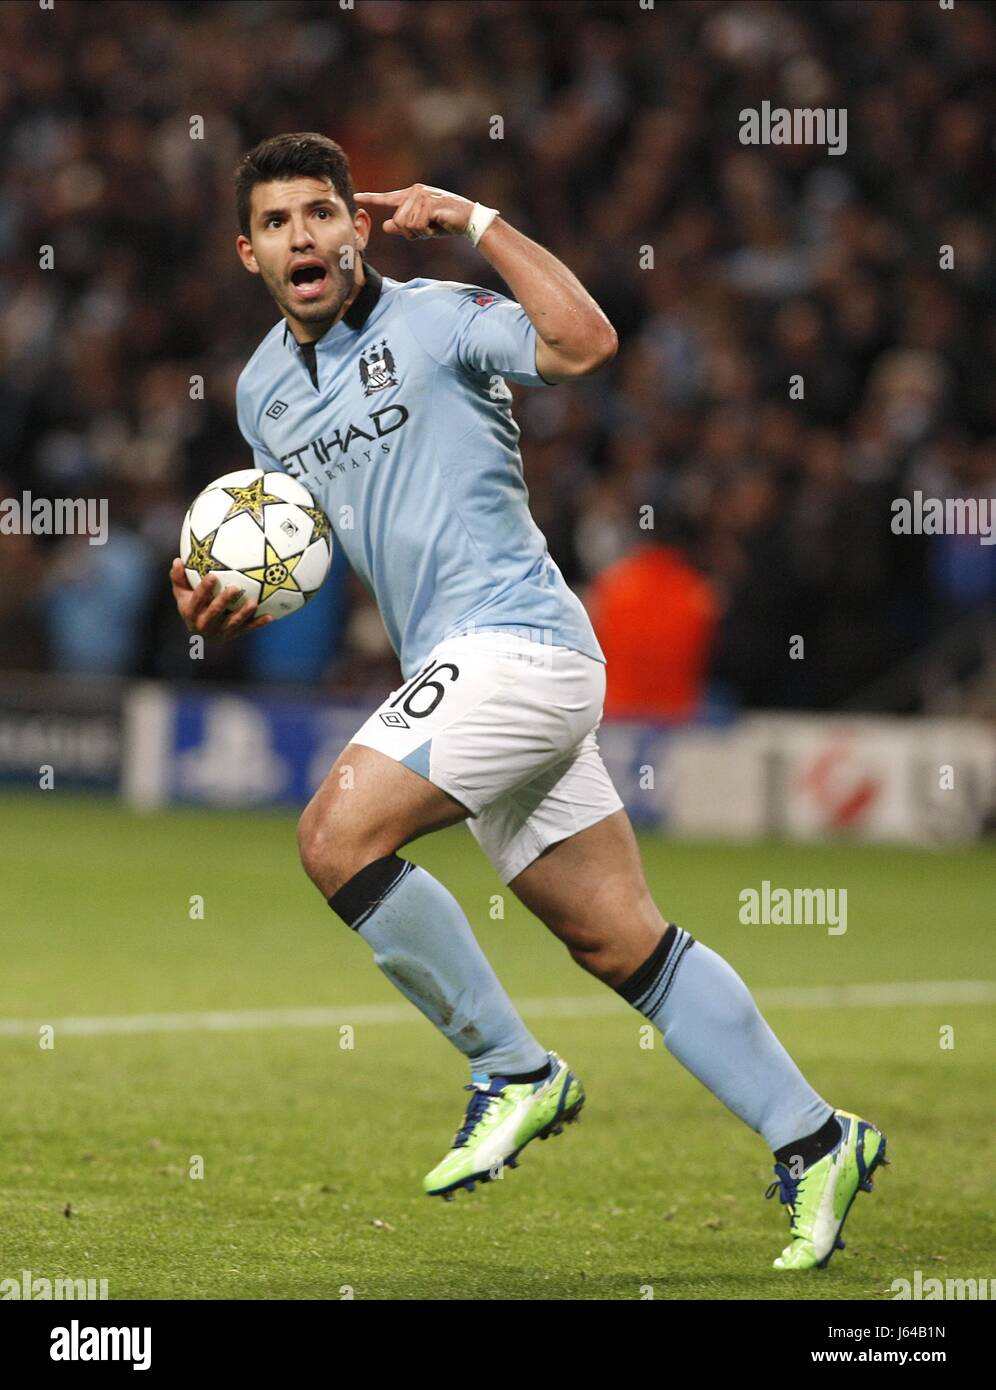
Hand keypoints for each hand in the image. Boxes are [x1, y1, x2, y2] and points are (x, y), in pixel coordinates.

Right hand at [169, 558, 272, 639]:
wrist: (200, 630)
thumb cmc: (191, 603)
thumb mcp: (181, 592)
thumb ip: (179, 577)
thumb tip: (177, 560)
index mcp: (190, 612)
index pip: (196, 600)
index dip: (204, 589)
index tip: (212, 575)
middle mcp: (204, 625)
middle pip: (214, 613)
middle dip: (224, 601)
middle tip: (235, 587)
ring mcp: (220, 632)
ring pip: (232, 623)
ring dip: (243, 614)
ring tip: (254, 603)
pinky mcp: (233, 635)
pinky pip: (247, 629)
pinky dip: (258, 624)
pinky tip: (270, 616)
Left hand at [354, 184, 475, 240]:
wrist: (468, 220)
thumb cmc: (445, 223)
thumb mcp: (421, 227)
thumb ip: (403, 227)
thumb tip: (385, 226)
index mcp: (411, 195)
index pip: (387, 198)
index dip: (371, 199)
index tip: (356, 197)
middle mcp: (414, 192)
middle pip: (398, 221)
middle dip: (410, 233)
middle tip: (426, 231)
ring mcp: (422, 196)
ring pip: (406, 224)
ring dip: (419, 233)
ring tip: (433, 226)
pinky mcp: (429, 203)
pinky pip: (417, 225)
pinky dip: (426, 232)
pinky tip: (437, 225)